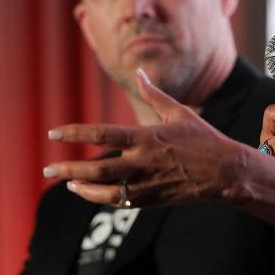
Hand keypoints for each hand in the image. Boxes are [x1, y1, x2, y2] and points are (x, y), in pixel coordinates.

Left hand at [43, 69, 243, 207]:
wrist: (226, 172)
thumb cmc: (203, 139)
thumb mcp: (178, 113)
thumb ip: (154, 95)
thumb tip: (139, 73)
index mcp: (146, 137)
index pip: (102, 134)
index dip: (74, 133)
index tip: (53, 133)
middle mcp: (143, 162)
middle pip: (96, 169)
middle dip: (68, 169)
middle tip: (48, 169)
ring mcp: (147, 184)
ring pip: (105, 191)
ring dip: (82, 187)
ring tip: (68, 181)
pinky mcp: (152, 200)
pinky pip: (120, 202)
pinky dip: (101, 198)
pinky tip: (91, 192)